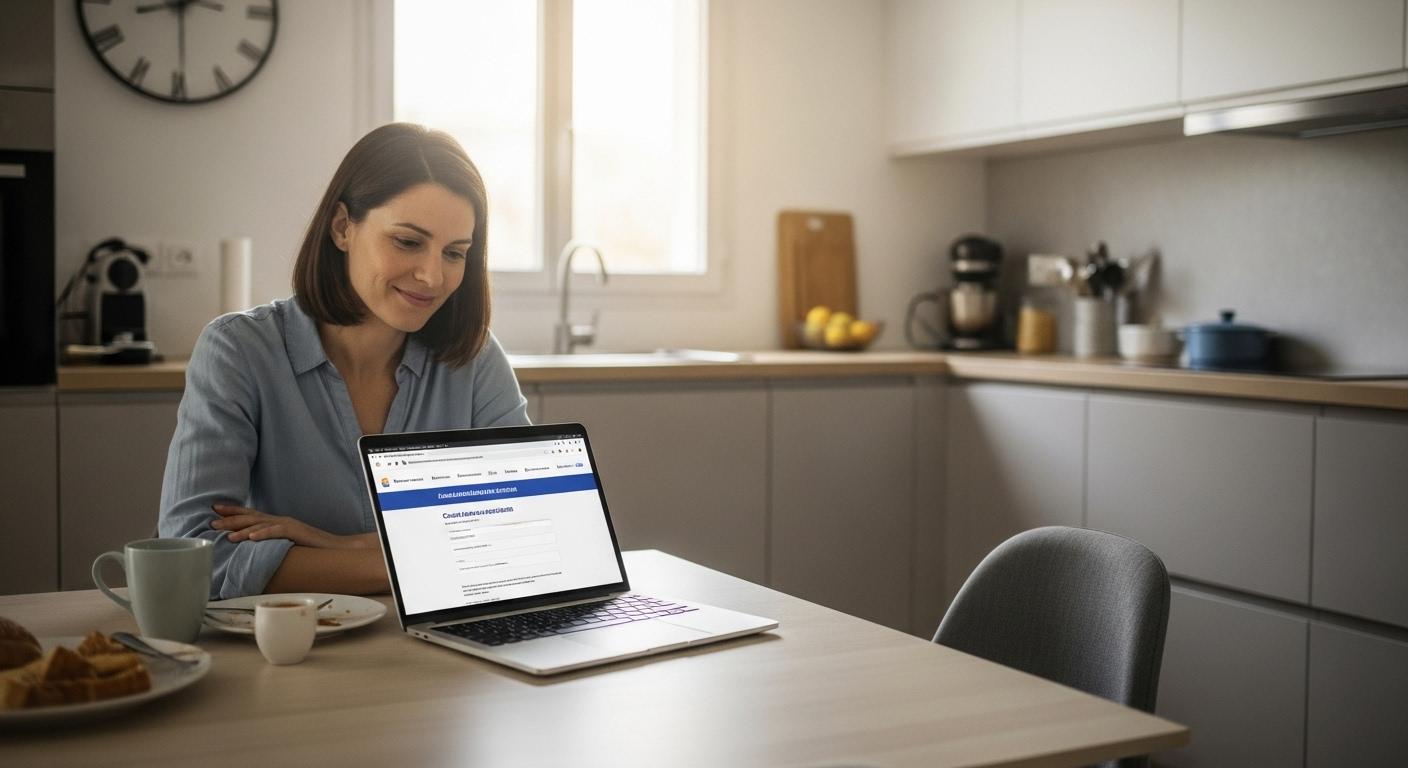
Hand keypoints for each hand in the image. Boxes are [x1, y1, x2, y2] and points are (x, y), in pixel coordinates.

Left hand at [211, 504, 367, 548]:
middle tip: (211, 521)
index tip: (214, 510)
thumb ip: (270, 543)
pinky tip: (251, 537)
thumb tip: (251, 549)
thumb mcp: (285, 544)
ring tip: (224, 533)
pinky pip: (276, 532)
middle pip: (250, 517)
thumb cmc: (310, 549)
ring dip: (241, 528)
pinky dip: (262, 533)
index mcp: (275, 522)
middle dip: (229, 518)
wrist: (335, 548)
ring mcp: (288, 524)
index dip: (232, 511)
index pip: (250, 514)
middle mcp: (279, 520)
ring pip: (260, 524)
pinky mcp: (296, 532)